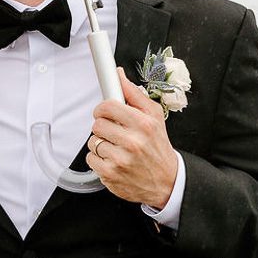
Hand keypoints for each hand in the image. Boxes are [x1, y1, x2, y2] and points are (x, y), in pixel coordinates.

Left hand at [86, 67, 178, 207]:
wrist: (167, 182)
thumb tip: (118, 75)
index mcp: (143, 124)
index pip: (108, 106)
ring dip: (101, 143)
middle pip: (97, 124)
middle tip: (114, 132)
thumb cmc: (158, 148)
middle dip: (103, 126)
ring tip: (116, 147)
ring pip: (92, 141)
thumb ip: (134, 95)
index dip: (103, 108)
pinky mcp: (111, 174)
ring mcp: (120, 160)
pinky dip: (98, 159)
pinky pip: (90, 159)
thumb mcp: (154, 117)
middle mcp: (132, 142)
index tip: (105, 112)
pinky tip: (112, 159)